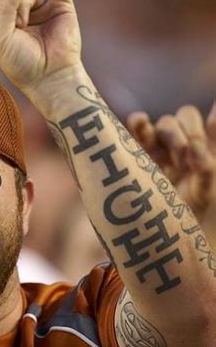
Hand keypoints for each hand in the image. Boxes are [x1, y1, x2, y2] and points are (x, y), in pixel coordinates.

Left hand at [0, 0, 80, 92]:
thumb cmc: (21, 66)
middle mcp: (18, 11)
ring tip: (27, 26)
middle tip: (17, 26)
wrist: (49, 78)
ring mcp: (39, 8)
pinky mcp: (60, 6)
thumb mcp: (0, 40)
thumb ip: (2, 10)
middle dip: (7, 3)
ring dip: (24, 5)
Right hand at [127, 104, 215, 223]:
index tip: (211, 124)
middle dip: (189, 131)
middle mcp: (184, 143)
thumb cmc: (185, 214)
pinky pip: (138, 129)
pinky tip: (139, 121)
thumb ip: (207, 168)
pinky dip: (139, 123)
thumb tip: (195, 141)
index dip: (213, 117)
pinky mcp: (138, 152)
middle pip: (186, 116)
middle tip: (186, 157)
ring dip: (171, 134)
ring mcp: (160, 146)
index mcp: (206, 149)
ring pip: (166, 122)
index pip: (212, 122)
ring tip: (170, 160)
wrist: (157, 230)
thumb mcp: (203, 192)